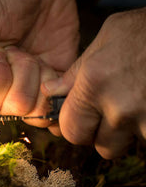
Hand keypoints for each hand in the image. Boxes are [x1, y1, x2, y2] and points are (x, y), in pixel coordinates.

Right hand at [0, 0, 78, 126]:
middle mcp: (0, 90)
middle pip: (11, 108)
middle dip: (17, 76)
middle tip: (16, 51)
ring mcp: (26, 90)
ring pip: (32, 107)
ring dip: (35, 76)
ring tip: (32, 55)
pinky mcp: (50, 88)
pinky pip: (52, 106)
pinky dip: (54, 87)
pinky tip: (48, 67)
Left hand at [42, 8, 145, 157]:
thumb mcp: (106, 39)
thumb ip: (74, 72)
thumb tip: (50, 92)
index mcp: (94, 85)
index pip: (71, 131)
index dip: (75, 128)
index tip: (81, 120)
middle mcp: (119, 109)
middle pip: (100, 147)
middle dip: (100, 136)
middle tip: (107, 117)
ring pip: (127, 146)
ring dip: (126, 133)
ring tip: (133, 105)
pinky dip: (144, 129)